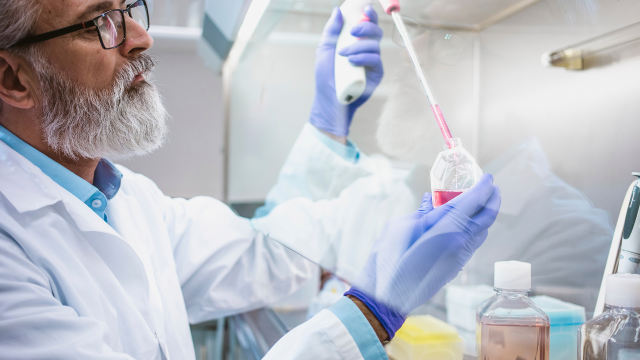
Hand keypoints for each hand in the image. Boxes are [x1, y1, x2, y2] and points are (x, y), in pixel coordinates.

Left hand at [309, 6, 383, 136]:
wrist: (329, 99)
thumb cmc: (326, 77)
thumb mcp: (324, 50)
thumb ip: (331, 30)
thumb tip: (338, 11)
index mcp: (356, 41)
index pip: (367, 24)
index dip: (369, 15)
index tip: (365, 9)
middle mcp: (367, 50)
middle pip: (376, 31)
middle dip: (366, 26)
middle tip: (353, 31)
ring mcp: (372, 62)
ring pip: (375, 45)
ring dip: (358, 46)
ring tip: (343, 55)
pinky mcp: (376, 73)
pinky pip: (375, 60)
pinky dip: (363, 57)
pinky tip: (351, 61)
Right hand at [345, 174, 500, 338]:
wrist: (387, 296)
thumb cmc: (389, 259)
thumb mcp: (400, 227)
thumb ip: (421, 212)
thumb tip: (430, 203)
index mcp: (447, 227)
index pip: (475, 201)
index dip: (484, 186)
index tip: (488, 177)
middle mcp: (460, 242)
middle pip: (487, 218)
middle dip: (493, 200)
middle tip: (491, 188)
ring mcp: (459, 257)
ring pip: (481, 232)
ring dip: (484, 216)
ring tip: (476, 205)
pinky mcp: (454, 267)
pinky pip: (471, 243)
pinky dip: (472, 229)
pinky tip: (460, 224)